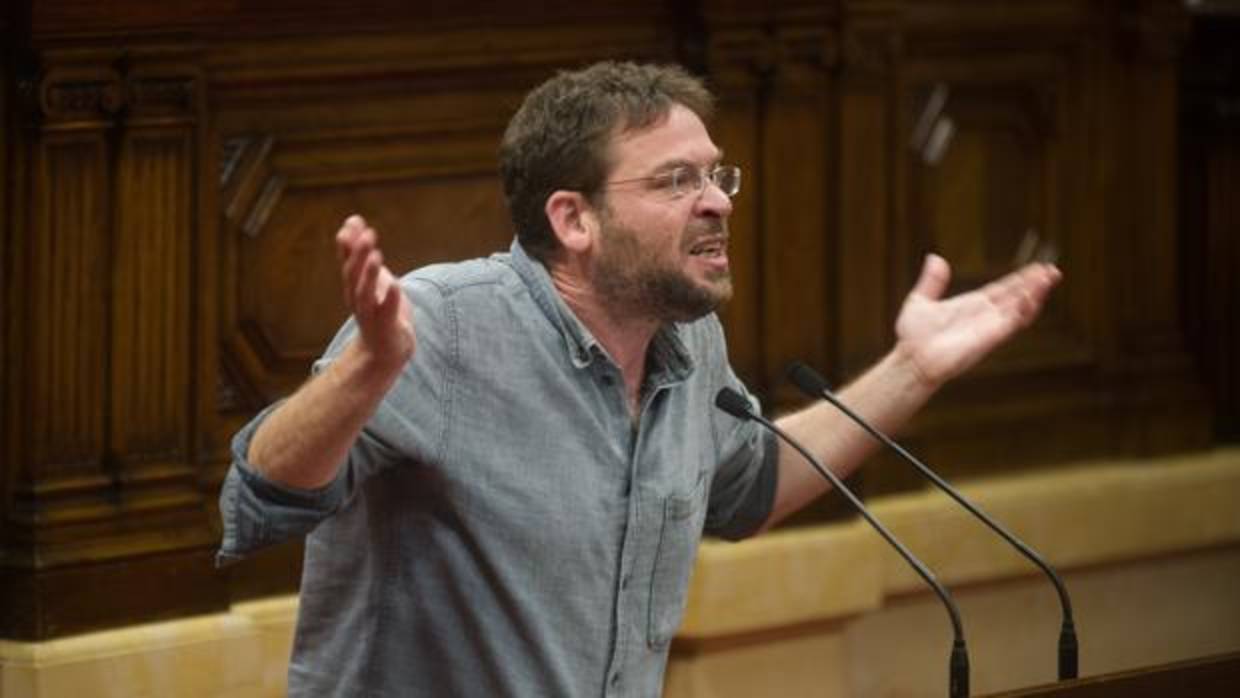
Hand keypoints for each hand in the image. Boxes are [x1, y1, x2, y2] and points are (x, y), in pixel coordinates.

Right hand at [335, 215, 414, 368]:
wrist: (384, 351)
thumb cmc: (378, 309)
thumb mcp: (370, 276)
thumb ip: (361, 251)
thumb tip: (353, 221)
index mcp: (354, 285)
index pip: (347, 261)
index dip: (349, 243)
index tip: (352, 223)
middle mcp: (357, 298)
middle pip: (354, 275)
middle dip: (359, 255)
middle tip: (367, 235)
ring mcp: (370, 314)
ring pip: (365, 293)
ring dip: (370, 275)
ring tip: (377, 256)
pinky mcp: (385, 327)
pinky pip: (386, 313)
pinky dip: (390, 300)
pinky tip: (396, 286)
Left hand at [894, 254, 1061, 386]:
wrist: (912, 358)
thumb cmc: (914, 336)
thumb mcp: (921, 301)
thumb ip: (931, 281)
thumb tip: (934, 258)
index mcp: (972, 305)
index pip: (1003, 290)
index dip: (1020, 279)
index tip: (1037, 268)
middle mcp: (984, 316)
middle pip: (1017, 297)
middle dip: (1035, 284)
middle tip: (1053, 271)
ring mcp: (988, 327)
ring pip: (1019, 309)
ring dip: (1035, 295)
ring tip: (1048, 279)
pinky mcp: (989, 338)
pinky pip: (1011, 323)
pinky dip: (1023, 310)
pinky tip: (1032, 296)